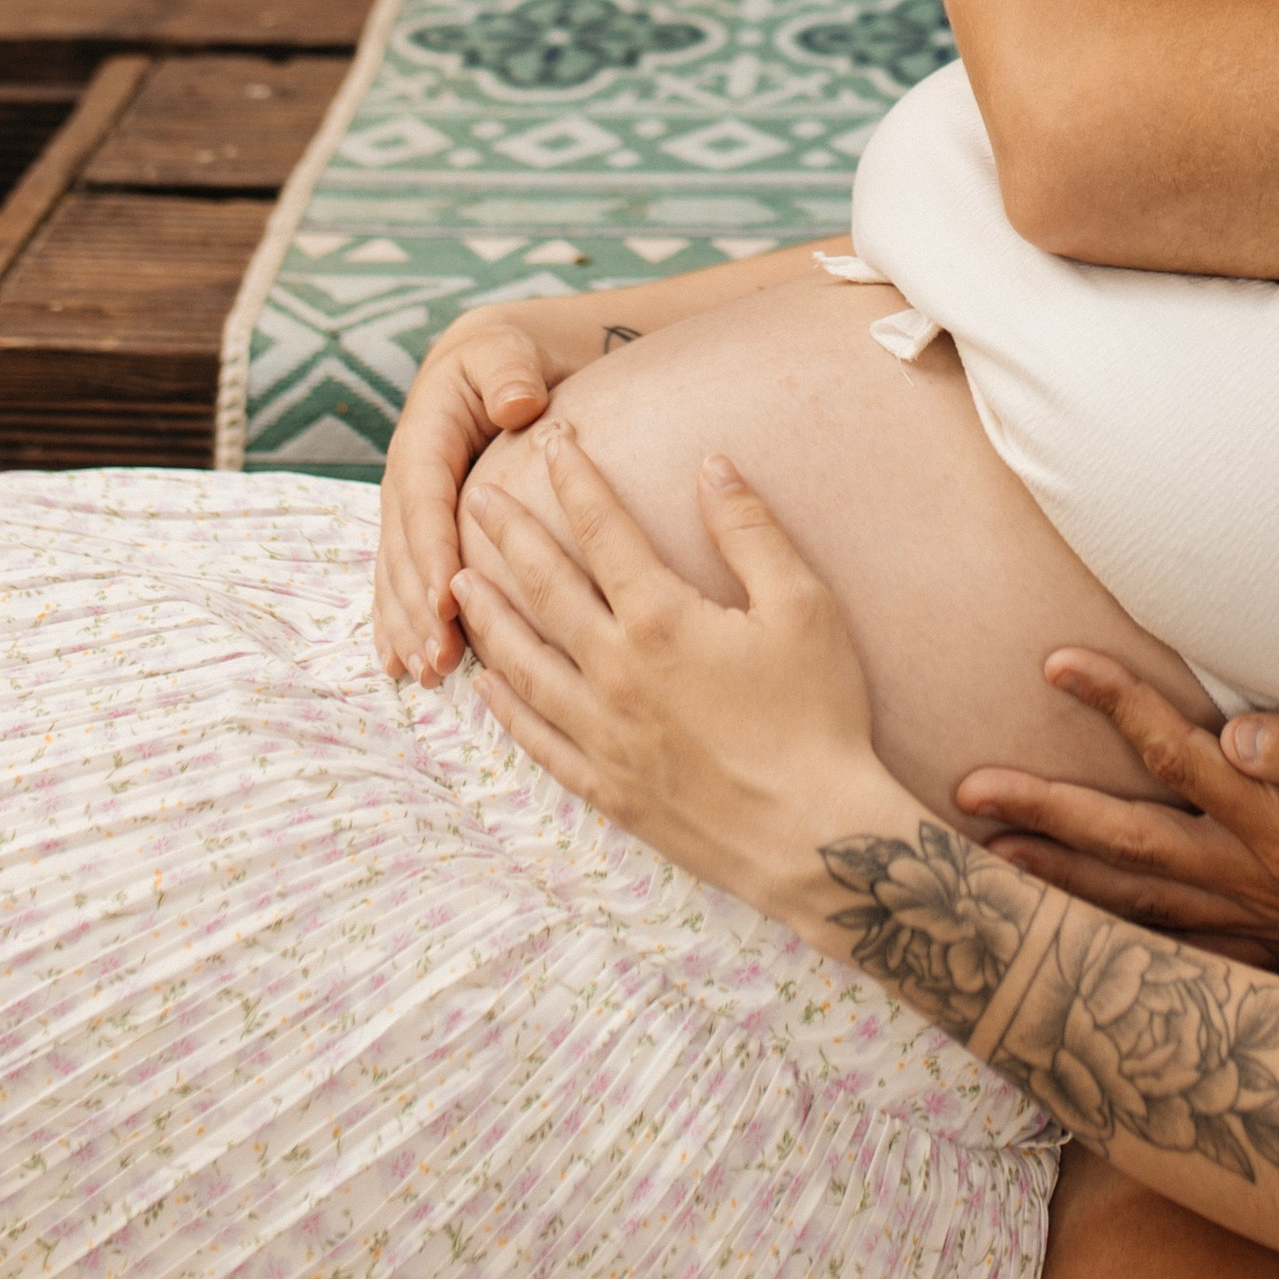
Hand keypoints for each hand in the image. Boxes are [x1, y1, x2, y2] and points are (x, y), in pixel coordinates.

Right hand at [372, 304, 578, 684]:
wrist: (492, 358)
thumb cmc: (506, 356)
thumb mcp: (506, 352)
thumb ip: (508, 373)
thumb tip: (517, 402)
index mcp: (423, 439)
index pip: (423, 502)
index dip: (430, 552)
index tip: (446, 601)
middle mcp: (407, 480)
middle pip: (404, 552)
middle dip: (416, 609)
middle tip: (439, 660)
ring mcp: (409, 508)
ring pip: (399, 575)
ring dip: (407, 626)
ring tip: (425, 674)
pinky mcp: (420, 528)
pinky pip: (403, 579)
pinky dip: (399, 622)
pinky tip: (403, 665)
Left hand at [450, 434, 907, 917]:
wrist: (814, 836)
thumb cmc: (819, 714)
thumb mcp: (803, 605)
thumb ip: (750, 529)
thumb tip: (713, 465)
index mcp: (660, 619)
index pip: (603, 530)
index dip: (577, 480)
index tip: (554, 442)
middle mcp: (615, 671)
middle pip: (544, 588)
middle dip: (508, 535)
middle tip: (477, 497)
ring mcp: (602, 734)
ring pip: (523, 662)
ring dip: (488, 615)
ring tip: (459, 581)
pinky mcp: (604, 786)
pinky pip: (536, 738)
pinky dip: (504, 705)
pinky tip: (486, 683)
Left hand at [953, 655, 1278, 963]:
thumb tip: (1237, 736)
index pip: (1181, 756)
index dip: (1116, 704)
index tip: (1056, 660)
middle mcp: (1262, 882)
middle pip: (1131, 844)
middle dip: (1045, 815)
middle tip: (966, 791)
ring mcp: (1262, 924)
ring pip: (1138, 907)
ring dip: (1058, 882)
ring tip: (983, 864)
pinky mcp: (1274, 947)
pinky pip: (1178, 956)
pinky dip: (1117, 951)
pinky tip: (1070, 948)